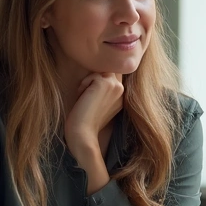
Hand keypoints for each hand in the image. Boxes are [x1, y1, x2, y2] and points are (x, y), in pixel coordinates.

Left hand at [64, 73, 122, 187]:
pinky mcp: (105, 83)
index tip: (91, 99)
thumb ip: (105, 92)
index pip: (113, 77)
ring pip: (99, 72)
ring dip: (88, 83)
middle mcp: (122, 90)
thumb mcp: (100, 105)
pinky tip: (84, 99)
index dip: (100, 82)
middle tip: (89, 101)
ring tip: (86, 100)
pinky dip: (83, 85)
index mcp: (122, 97)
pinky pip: (91, 75)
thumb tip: (99, 76)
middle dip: (94, 82)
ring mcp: (116, 86)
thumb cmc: (86, 123)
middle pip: (106, 71)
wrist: (83, 134)